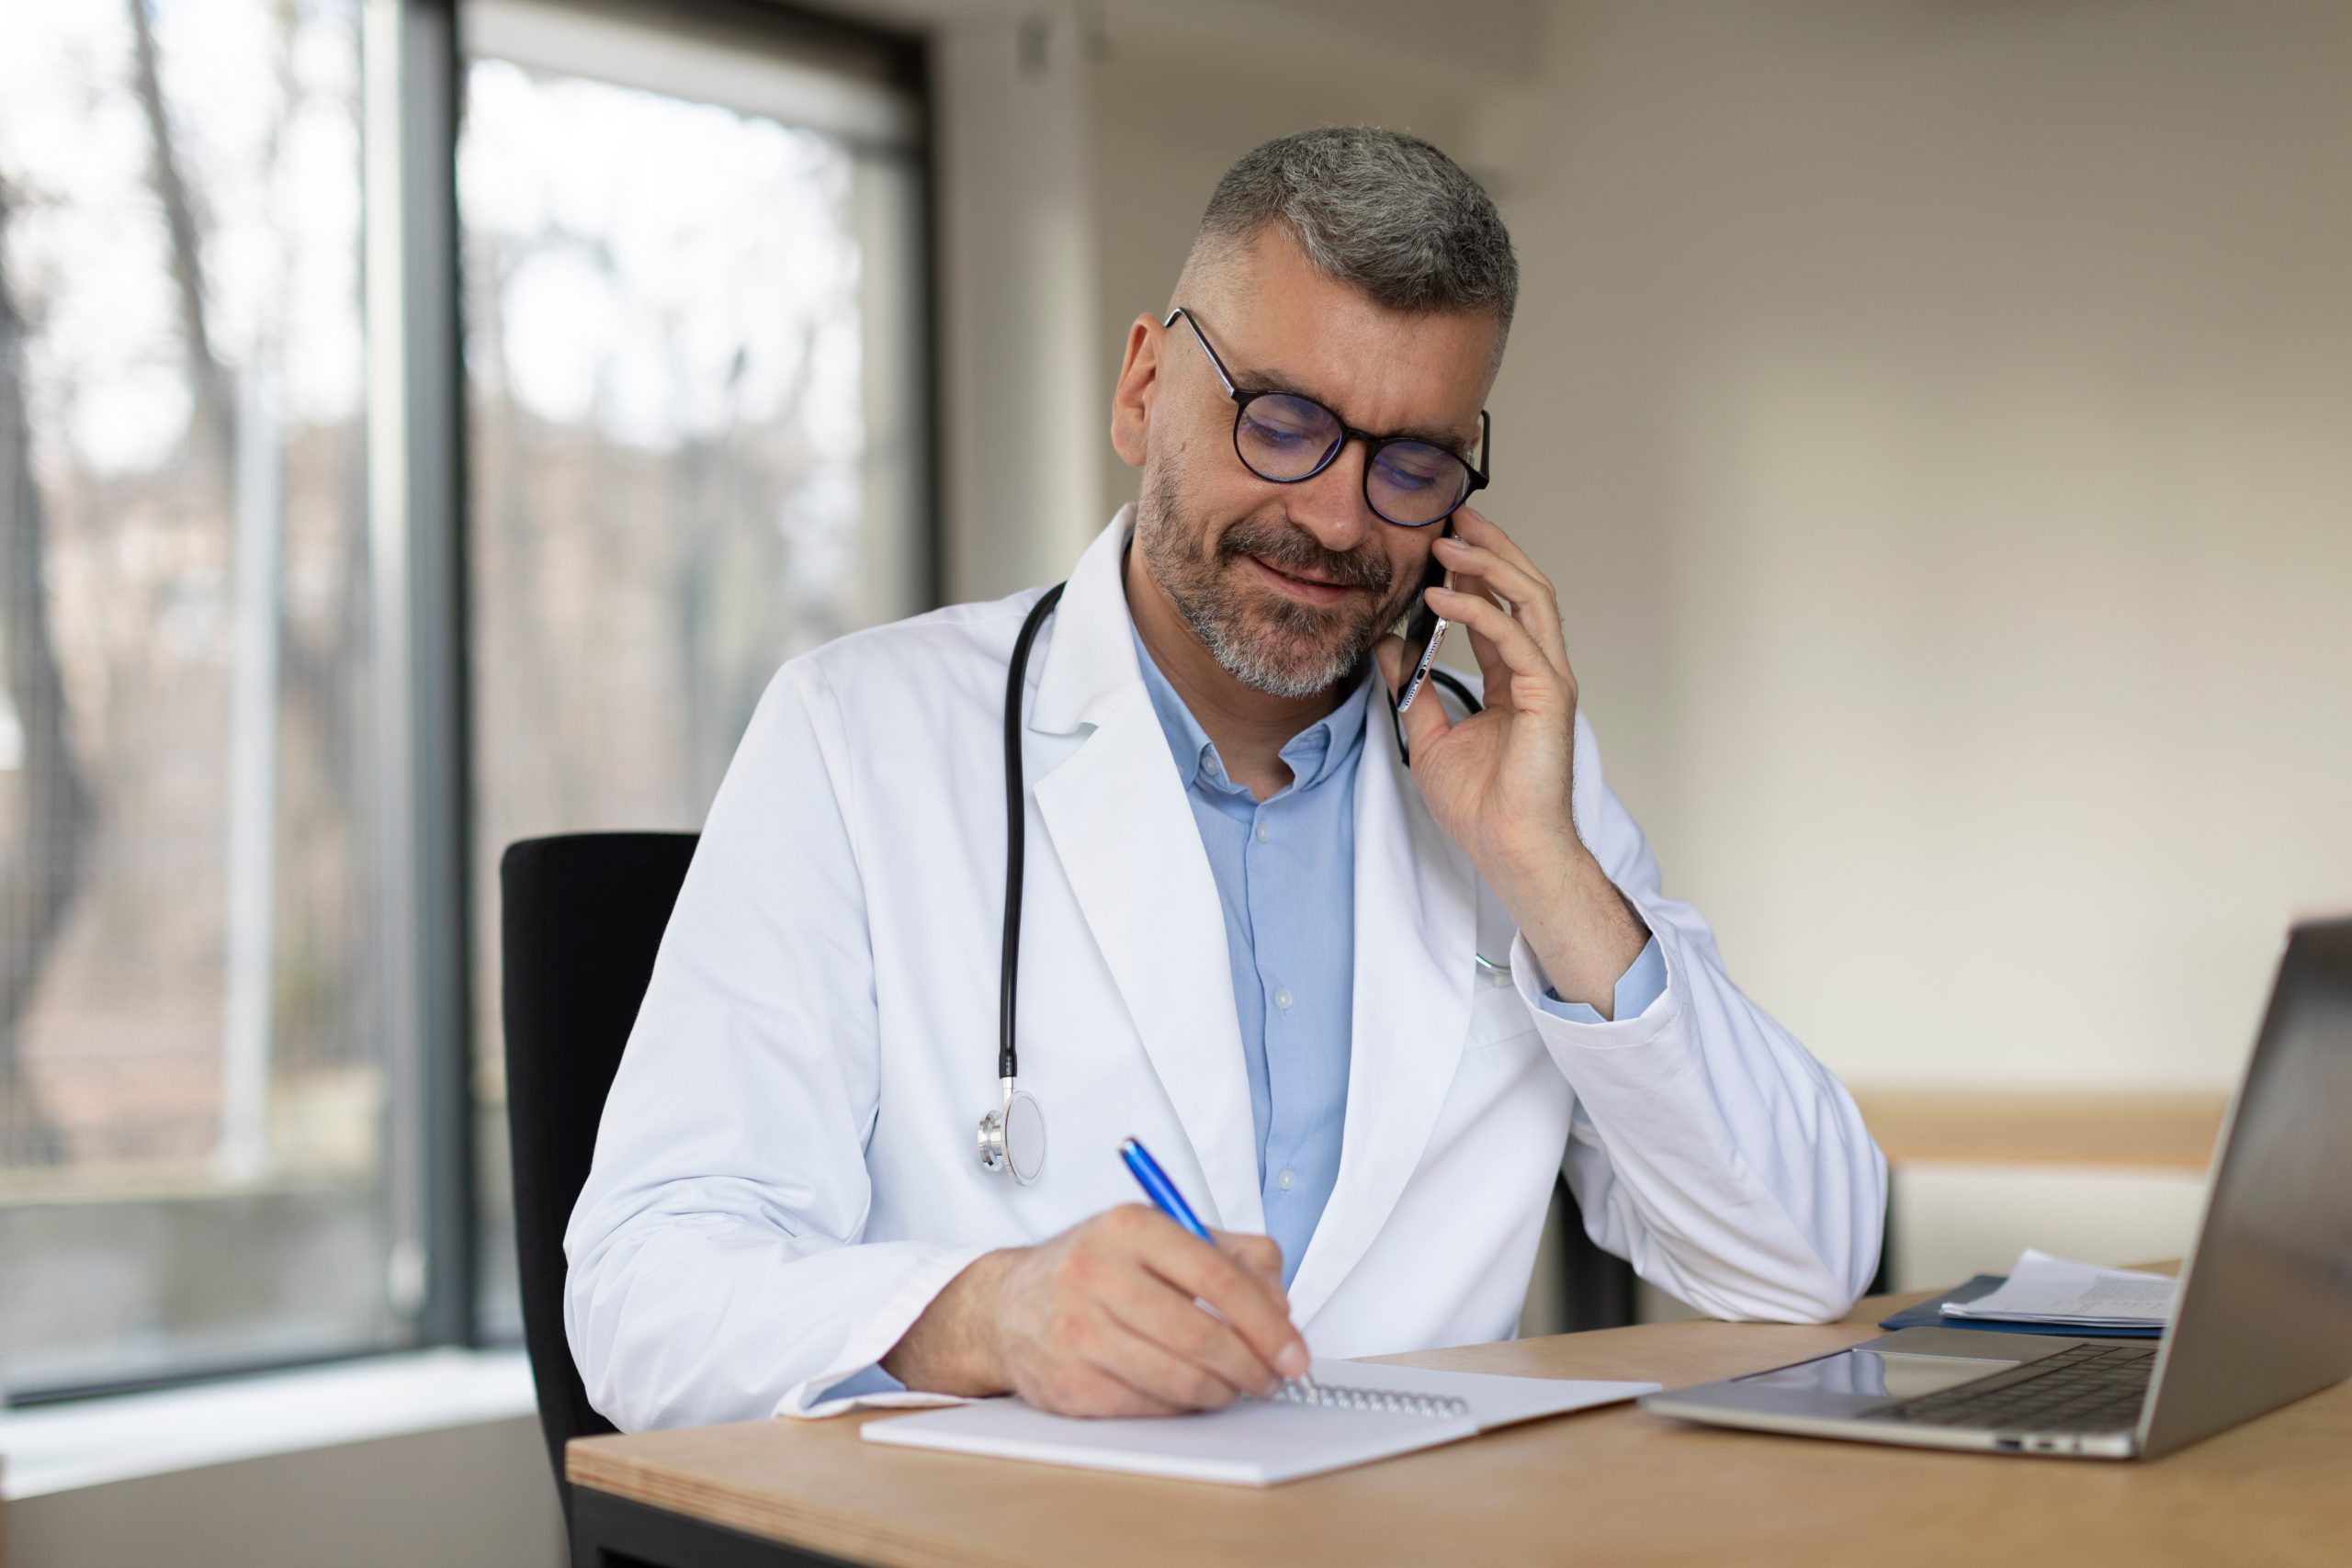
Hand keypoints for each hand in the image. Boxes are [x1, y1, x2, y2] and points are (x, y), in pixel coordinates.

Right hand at [881, 1205, 1309, 1415]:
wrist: (1007, 1306)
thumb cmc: (1099, 1268)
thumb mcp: (1161, 1236)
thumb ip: (1235, 1257)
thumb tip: (1281, 1309)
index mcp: (1130, 1227)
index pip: (1218, 1277)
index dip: (1267, 1322)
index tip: (1293, 1352)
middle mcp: (1097, 1275)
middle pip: (1201, 1335)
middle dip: (1253, 1367)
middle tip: (1273, 1378)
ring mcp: (1077, 1333)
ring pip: (1179, 1381)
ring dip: (1223, 1393)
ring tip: (1235, 1387)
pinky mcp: (1068, 1386)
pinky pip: (1149, 1410)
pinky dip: (1182, 1409)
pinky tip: (1189, 1395)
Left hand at [1373, 507, 1644, 1009]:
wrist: (1506, 849)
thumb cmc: (1481, 806)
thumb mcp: (1426, 735)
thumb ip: (1412, 687)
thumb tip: (1388, 645)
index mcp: (1514, 679)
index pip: (1499, 608)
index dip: (1472, 572)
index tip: (1438, 542)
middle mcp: (1537, 671)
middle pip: (1524, 588)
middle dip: (1490, 548)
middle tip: (1452, 518)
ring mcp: (1548, 680)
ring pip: (1531, 598)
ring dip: (1489, 564)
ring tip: (1449, 542)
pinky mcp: (1549, 696)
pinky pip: (1515, 637)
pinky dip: (1479, 611)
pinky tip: (1440, 597)